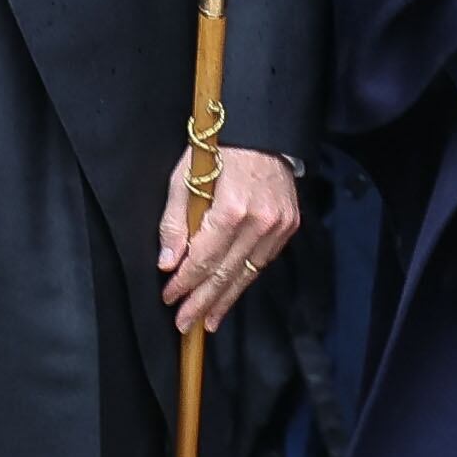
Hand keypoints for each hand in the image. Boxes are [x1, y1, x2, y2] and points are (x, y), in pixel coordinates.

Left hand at [160, 147, 301, 333]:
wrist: (260, 132)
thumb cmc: (216, 151)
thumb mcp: (184, 178)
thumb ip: (174, 222)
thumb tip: (167, 263)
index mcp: (231, 209)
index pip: (203, 258)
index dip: (185, 282)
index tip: (169, 298)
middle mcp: (259, 222)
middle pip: (226, 272)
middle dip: (203, 301)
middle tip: (186, 324)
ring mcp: (278, 226)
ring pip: (248, 273)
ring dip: (225, 299)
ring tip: (208, 320)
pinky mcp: (289, 226)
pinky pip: (263, 262)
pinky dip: (245, 279)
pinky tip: (230, 293)